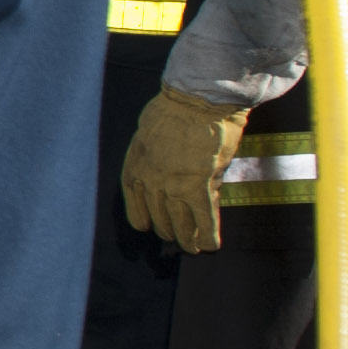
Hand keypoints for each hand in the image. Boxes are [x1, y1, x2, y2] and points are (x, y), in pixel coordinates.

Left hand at [122, 90, 250, 253]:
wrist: (195, 100)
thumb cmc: (175, 109)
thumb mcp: (151, 133)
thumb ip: (156, 157)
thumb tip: (167, 170)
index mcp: (135, 166)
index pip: (135, 203)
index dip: (143, 218)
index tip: (149, 226)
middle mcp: (149, 181)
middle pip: (158, 218)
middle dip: (170, 231)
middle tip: (180, 238)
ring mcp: (172, 187)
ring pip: (180, 224)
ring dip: (188, 239)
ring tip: (195, 248)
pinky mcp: (198, 187)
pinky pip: (204, 219)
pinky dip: (209, 235)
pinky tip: (212, 246)